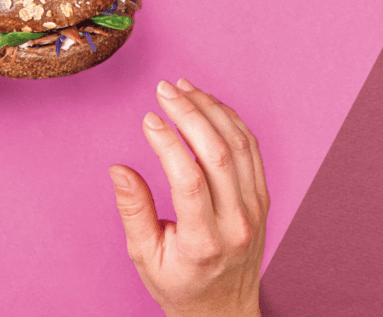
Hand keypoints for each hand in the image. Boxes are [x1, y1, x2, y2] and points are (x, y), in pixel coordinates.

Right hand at [110, 79, 268, 316]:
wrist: (225, 311)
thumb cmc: (180, 286)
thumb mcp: (146, 258)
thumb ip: (134, 211)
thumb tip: (118, 169)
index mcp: (204, 242)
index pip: (189, 180)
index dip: (168, 143)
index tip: (148, 118)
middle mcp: (236, 223)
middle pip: (217, 153)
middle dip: (190, 112)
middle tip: (165, 88)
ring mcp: (255, 208)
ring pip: (239, 144)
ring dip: (211, 108)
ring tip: (184, 88)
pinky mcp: (263, 197)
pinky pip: (251, 148)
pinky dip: (231, 120)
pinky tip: (209, 105)